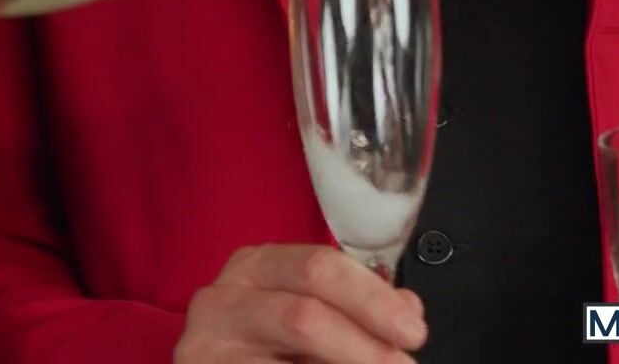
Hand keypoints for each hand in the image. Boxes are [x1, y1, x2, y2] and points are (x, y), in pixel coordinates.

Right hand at [175, 245, 427, 363]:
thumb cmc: (267, 344)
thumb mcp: (308, 313)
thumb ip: (355, 308)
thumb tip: (407, 310)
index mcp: (255, 266)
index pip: (318, 267)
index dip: (371, 299)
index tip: (413, 331)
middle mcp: (222, 300)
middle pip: (303, 315)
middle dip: (364, 345)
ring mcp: (205, 347)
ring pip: (292, 351)